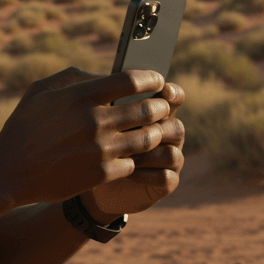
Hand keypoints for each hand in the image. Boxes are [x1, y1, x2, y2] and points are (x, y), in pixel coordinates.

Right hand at [0, 68, 169, 208]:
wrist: (8, 170)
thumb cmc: (24, 126)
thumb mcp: (42, 90)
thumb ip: (76, 76)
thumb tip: (107, 76)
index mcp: (81, 95)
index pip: (132, 80)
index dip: (152, 79)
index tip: (158, 80)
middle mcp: (94, 121)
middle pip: (148, 109)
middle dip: (161, 106)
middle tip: (162, 106)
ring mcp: (100, 150)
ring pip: (147, 138)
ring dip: (154, 132)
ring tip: (152, 130)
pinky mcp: (101, 175)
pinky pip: (133, 163)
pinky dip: (133, 158)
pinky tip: (129, 154)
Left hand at [85, 82, 184, 217]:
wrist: (87, 178)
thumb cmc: (88, 140)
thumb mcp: (89, 116)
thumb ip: (97, 95)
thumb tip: (104, 79)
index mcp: (153, 113)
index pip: (173, 98)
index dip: (173, 93)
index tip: (163, 89)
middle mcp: (165, 135)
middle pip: (175, 126)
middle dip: (156, 129)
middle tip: (132, 131)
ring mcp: (168, 160)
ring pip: (173, 153)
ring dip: (149, 154)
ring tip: (124, 155)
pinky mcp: (164, 184)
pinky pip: (167, 178)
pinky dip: (149, 175)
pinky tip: (128, 173)